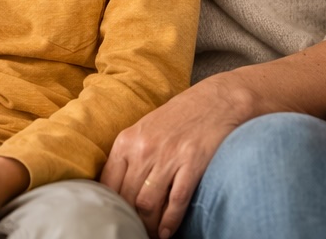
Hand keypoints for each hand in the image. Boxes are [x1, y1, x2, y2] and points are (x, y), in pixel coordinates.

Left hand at [101, 79, 248, 238]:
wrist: (217, 100)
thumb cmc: (180, 117)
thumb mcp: (146, 130)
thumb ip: (130, 155)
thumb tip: (116, 190)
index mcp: (127, 140)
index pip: (108, 183)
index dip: (111, 207)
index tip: (115, 219)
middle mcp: (144, 149)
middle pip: (127, 197)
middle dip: (129, 220)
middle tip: (134, 231)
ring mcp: (168, 156)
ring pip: (148, 203)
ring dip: (148, 225)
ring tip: (151, 235)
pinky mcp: (192, 163)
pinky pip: (176, 200)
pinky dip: (170, 220)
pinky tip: (167, 232)